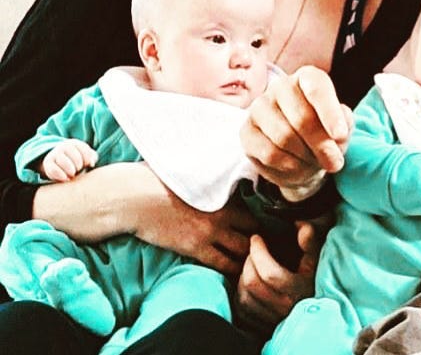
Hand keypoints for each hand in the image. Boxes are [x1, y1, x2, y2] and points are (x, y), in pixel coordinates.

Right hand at [41, 139, 97, 181]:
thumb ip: (92, 158)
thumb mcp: (86, 156)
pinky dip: (61, 176)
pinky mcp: (48, 163)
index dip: (87, 160)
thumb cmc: (77, 160)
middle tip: (78, 170)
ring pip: (64, 162)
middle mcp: (64, 146)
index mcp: (75, 143)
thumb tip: (91, 164)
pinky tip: (66, 179)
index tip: (87, 165)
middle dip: (79, 166)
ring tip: (72, 174)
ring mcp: (55, 154)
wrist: (58, 161)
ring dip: (70, 171)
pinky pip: (53, 169)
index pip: (85, 150)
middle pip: (76, 157)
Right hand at [130, 167, 256, 276]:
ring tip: (249, 263)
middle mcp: (223, 212)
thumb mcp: (192, 173)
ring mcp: (210, 231)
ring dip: (247, 257)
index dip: (260, 219)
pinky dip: (231, 269)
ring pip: (243, 250)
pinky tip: (232, 272)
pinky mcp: (195, 247)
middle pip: (255, 231)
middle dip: (259, 240)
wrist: (135, 196)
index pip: (255, 207)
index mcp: (224, 192)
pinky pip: (222, 263)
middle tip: (259, 248)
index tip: (260, 227)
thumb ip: (210, 177)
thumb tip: (215, 171)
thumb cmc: (158, 179)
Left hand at [235, 221, 320, 333]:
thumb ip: (311, 242)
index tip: (256, 238)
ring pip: (243, 297)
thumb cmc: (317, 279)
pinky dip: (240, 293)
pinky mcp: (262, 326)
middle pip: (252, 283)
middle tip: (253, 249)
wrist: (321, 308)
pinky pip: (241, 310)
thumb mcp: (319, 259)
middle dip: (248, 261)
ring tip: (250, 264)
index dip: (258, 252)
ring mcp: (271, 319)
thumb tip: (301, 226)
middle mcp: (284, 308)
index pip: (269, 273)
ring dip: (242, 277)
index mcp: (298, 290)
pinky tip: (247, 281)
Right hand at [241, 66, 352, 195]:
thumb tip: (337, 132)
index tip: (341, 136)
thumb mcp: (342, 126)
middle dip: (321, 145)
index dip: (330, 113)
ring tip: (315, 162)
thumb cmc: (325, 134)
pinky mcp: (246, 132)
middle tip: (334, 163)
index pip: (316, 88)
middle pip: (301, 118)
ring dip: (306, 157)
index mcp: (306, 77)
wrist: (302, 155)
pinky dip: (289, 166)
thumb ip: (344, 124)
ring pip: (284, 138)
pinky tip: (298, 167)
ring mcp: (259, 108)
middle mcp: (280, 86)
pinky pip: (269, 154)